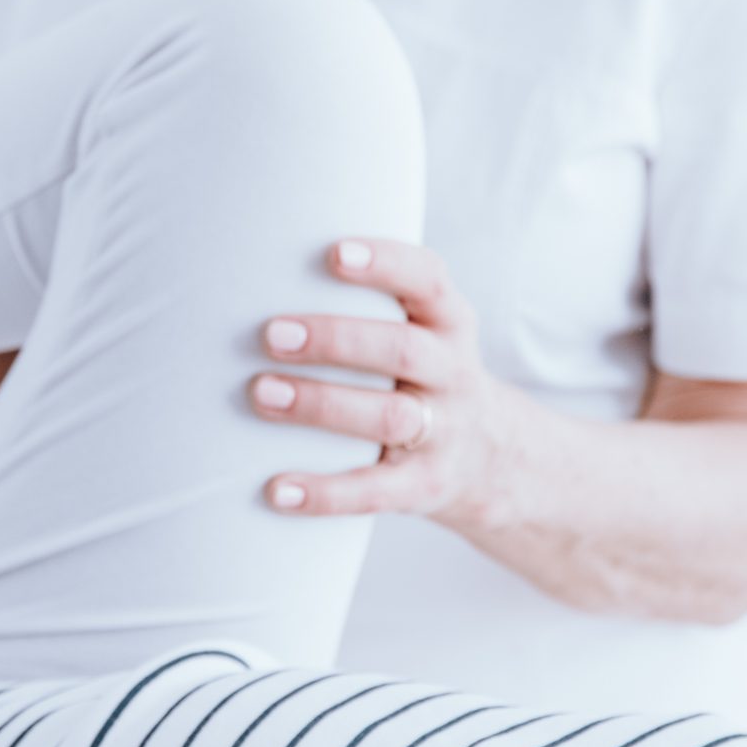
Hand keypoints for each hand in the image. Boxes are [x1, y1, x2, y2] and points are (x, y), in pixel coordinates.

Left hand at [248, 237, 522, 528]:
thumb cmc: (421, 376)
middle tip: (272, 335)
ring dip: (322, 404)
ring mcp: (443, 433)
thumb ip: (370, 303)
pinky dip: (325, 493)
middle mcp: (453, 374)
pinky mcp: (423, 486)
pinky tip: (278, 490)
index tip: (333, 253)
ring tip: (262, 393)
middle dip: (337, 340)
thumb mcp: (423, 330)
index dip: (385, 265)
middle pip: (404, 351)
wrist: (489, 457)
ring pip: (390, 417)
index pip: (428, 282)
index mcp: (449, 323)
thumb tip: (257, 275)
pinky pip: (375, 492)